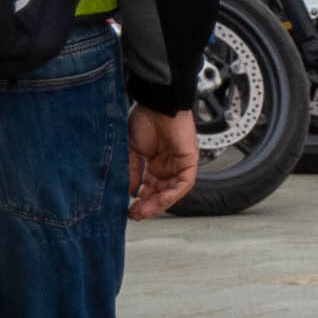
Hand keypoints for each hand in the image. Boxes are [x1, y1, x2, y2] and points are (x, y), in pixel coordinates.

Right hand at [127, 103, 199, 218]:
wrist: (157, 103)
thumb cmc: (145, 118)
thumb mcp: (132, 149)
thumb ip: (132, 171)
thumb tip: (130, 192)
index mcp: (154, 163)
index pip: (149, 188)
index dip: (140, 200)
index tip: (128, 209)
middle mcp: (167, 166)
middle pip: (160, 193)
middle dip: (148, 206)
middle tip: (135, 214)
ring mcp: (179, 164)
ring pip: (172, 192)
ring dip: (158, 203)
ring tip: (144, 211)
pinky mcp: (189, 161)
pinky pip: (184, 184)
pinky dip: (172, 194)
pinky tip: (159, 199)